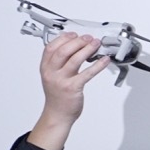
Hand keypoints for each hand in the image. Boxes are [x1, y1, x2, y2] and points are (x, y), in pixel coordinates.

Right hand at [27, 33, 110, 149]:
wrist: (58, 114)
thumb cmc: (57, 96)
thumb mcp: (52, 76)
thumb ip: (58, 64)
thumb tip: (73, 49)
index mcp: (45, 68)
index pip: (51, 47)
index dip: (63, 38)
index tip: (73, 34)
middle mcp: (51, 73)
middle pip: (63, 51)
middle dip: (77, 42)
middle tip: (88, 38)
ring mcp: (61, 80)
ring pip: (75, 60)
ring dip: (87, 49)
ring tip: (96, 44)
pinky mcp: (73, 88)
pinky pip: (87, 73)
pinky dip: (98, 65)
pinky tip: (105, 60)